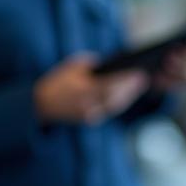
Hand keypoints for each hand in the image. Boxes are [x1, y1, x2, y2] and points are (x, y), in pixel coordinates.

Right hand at [34, 53, 148, 124]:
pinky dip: (119, 101)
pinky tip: (127, 93)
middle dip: (130, 88)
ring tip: (139, 84)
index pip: (109, 84)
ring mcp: (88, 114)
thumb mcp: (73, 65)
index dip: (126, 80)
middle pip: (115, 97)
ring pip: (114, 105)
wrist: (41, 103)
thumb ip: (93, 65)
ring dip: (128, 95)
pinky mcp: (89, 120)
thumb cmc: (59, 80)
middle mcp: (86, 104)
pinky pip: (108, 109)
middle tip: (143, 78)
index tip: (139, 72)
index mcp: (81, 89)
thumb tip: (113, 65)